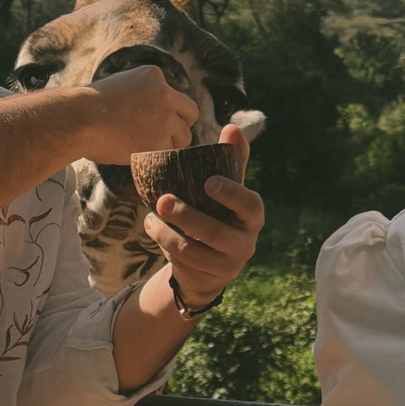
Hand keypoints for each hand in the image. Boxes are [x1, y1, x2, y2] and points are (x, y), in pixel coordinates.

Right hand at [76, 65, 197, 164]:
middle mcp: (165, 94)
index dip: (166, 111)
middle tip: (160, 137)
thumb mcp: (118, 86)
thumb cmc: (88, 107)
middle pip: (190, 114)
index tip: (150, 120)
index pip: (174, 96)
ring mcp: (165, 118)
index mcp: (153, 75)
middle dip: (178, 126)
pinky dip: (158, 158)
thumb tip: (149, 115)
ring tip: (145, 148)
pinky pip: (170, 155)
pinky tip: (140, 156)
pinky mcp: (160, 142)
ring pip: (184, 137)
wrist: (79, 120)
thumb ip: (139, 95)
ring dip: (169, 144)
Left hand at [143, 124, 263, 307]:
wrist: (210, 265)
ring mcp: (227, 265)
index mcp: (253, 216)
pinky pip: (182, 263)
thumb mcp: (227, 191)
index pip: (249, 205)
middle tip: (163, 200)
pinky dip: (163, 243)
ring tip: (151, 215)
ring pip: (194, 251)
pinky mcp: (207, 278)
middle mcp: (245, 243)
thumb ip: (231, 161)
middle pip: (216, 233)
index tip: (208, 182)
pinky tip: (152, 226)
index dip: (231, 194)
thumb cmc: (220, 215)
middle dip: (188, 217)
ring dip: (167, 232)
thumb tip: (232, 127)